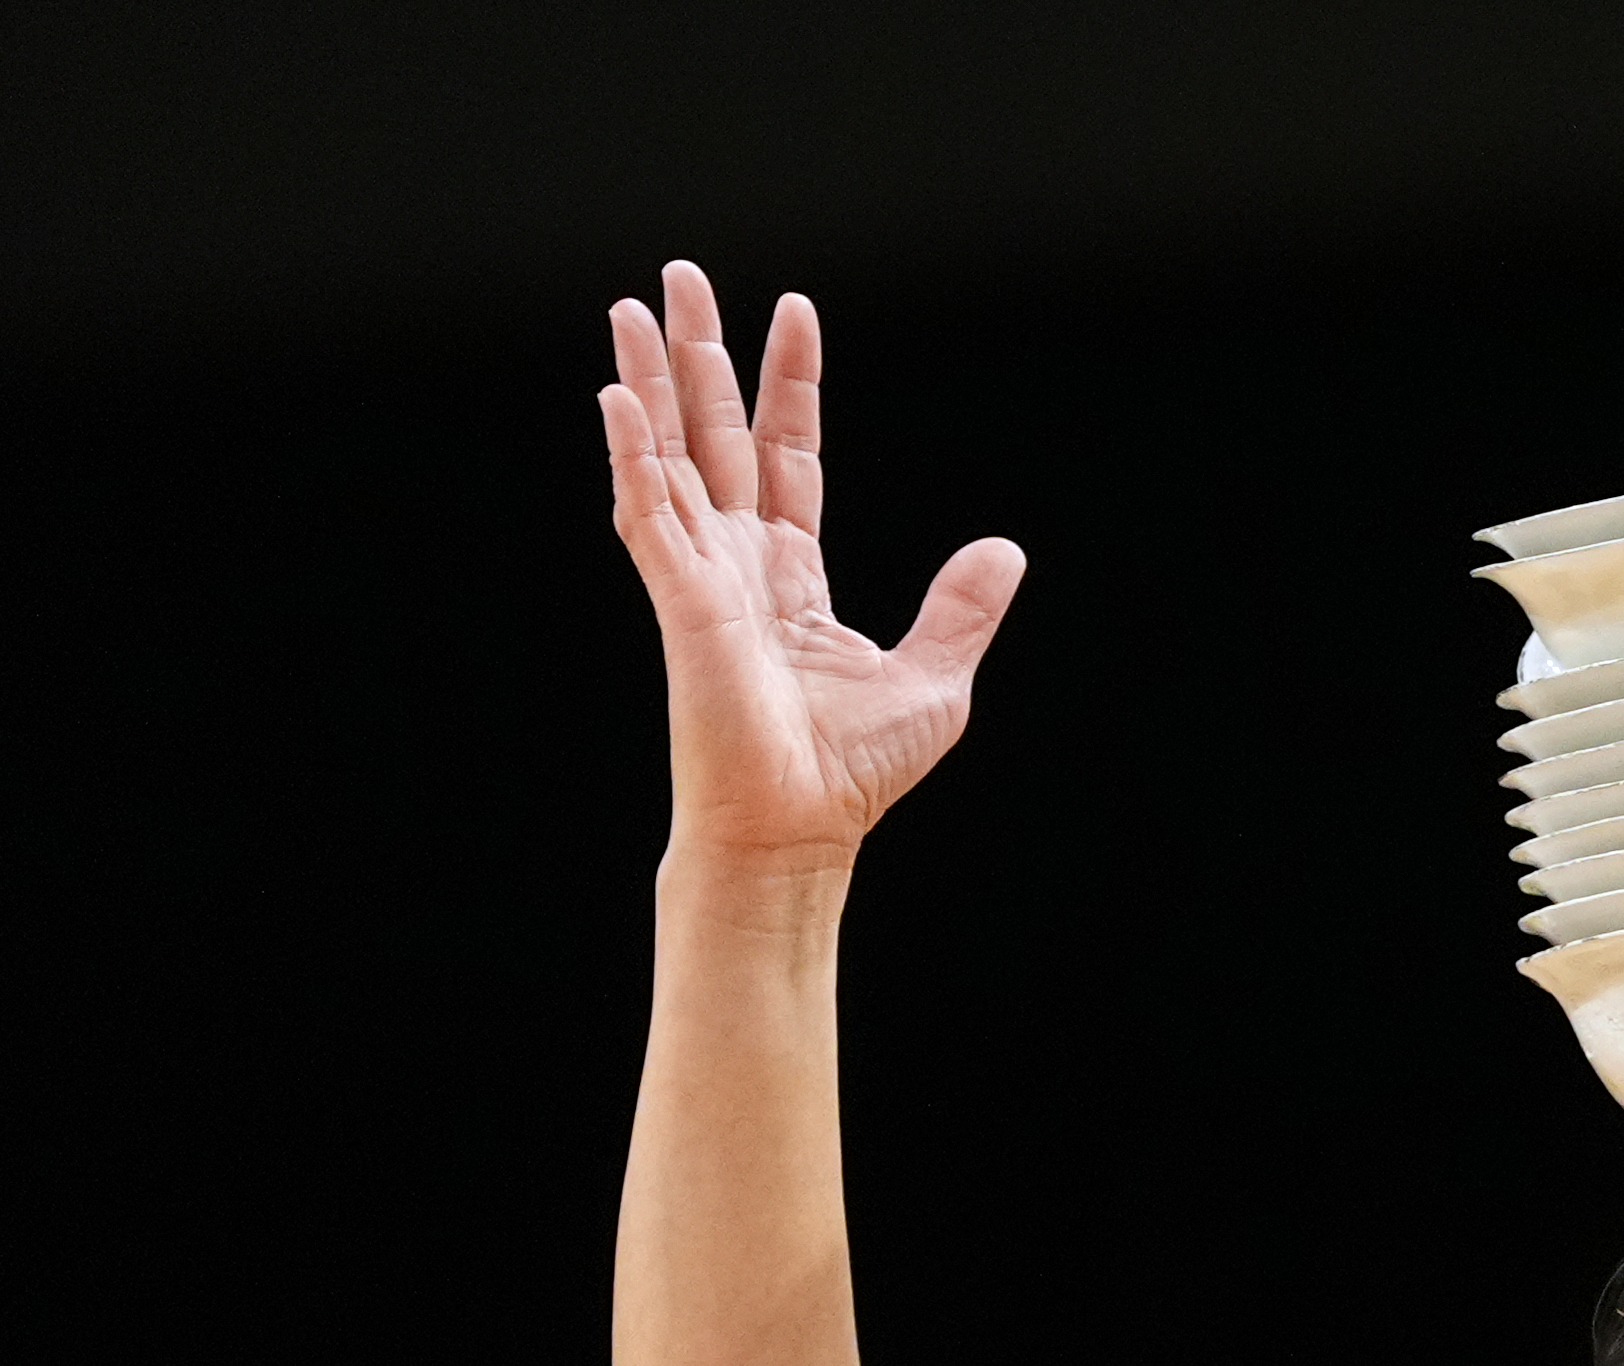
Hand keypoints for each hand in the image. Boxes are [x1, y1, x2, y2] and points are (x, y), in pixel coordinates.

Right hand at [599, 263, 1021, 867]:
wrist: (801, 829)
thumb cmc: (851, 773)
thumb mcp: (933, 680)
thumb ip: (960, 610)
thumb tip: (1004, 550)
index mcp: (793, 575)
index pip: (789, 456)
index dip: (791, 384)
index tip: (795, 311)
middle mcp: (739, 563)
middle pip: (716, 434)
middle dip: (700, 355)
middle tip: (682, 277)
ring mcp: (701, 576)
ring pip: (668, 455)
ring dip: (649, 381)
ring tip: (632, 307)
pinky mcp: (680, 600)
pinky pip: (647, 511)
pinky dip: (632, 453)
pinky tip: (619, 396)